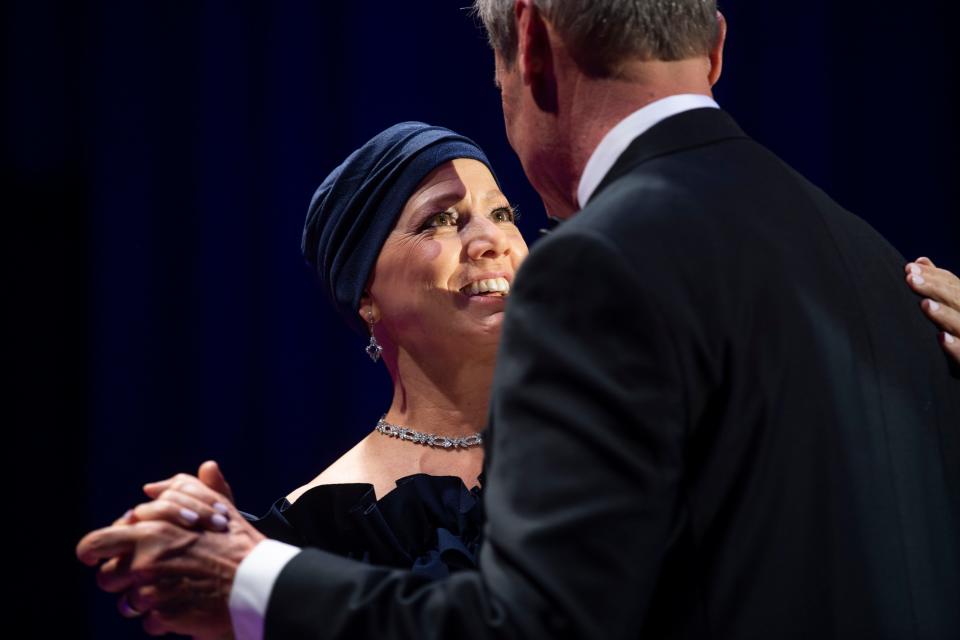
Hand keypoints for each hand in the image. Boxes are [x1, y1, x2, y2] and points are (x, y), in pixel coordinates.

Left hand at [77, 470, 264, 637]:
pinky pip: (149, 622)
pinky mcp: (165, 616)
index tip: (100, 555)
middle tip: (141, 578)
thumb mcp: (216, 505)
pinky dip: (164, 619)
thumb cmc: (238, 542)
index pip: (98, 541)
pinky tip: (184, 607)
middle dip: (120, 579)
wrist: (260, 581)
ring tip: (167, 594)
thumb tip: (152, 486)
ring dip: (143, 601)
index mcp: (152, 530)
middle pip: (106, 576)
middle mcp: (147, 560)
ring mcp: (154, 591)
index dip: (100, 549)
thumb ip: (186, 489)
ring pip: (126, 603)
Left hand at [905, 257, 959, 362]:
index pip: (954, 285)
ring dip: (944, 314)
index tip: (909, 268)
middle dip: (935, 288)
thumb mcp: (952, 306)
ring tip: (924, 304)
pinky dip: (956, 347)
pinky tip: (941, 338)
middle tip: (911, 279)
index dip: (934, 276)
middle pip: (958, 299)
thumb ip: (940, 285)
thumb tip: (920, 261)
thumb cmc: (959, 332)